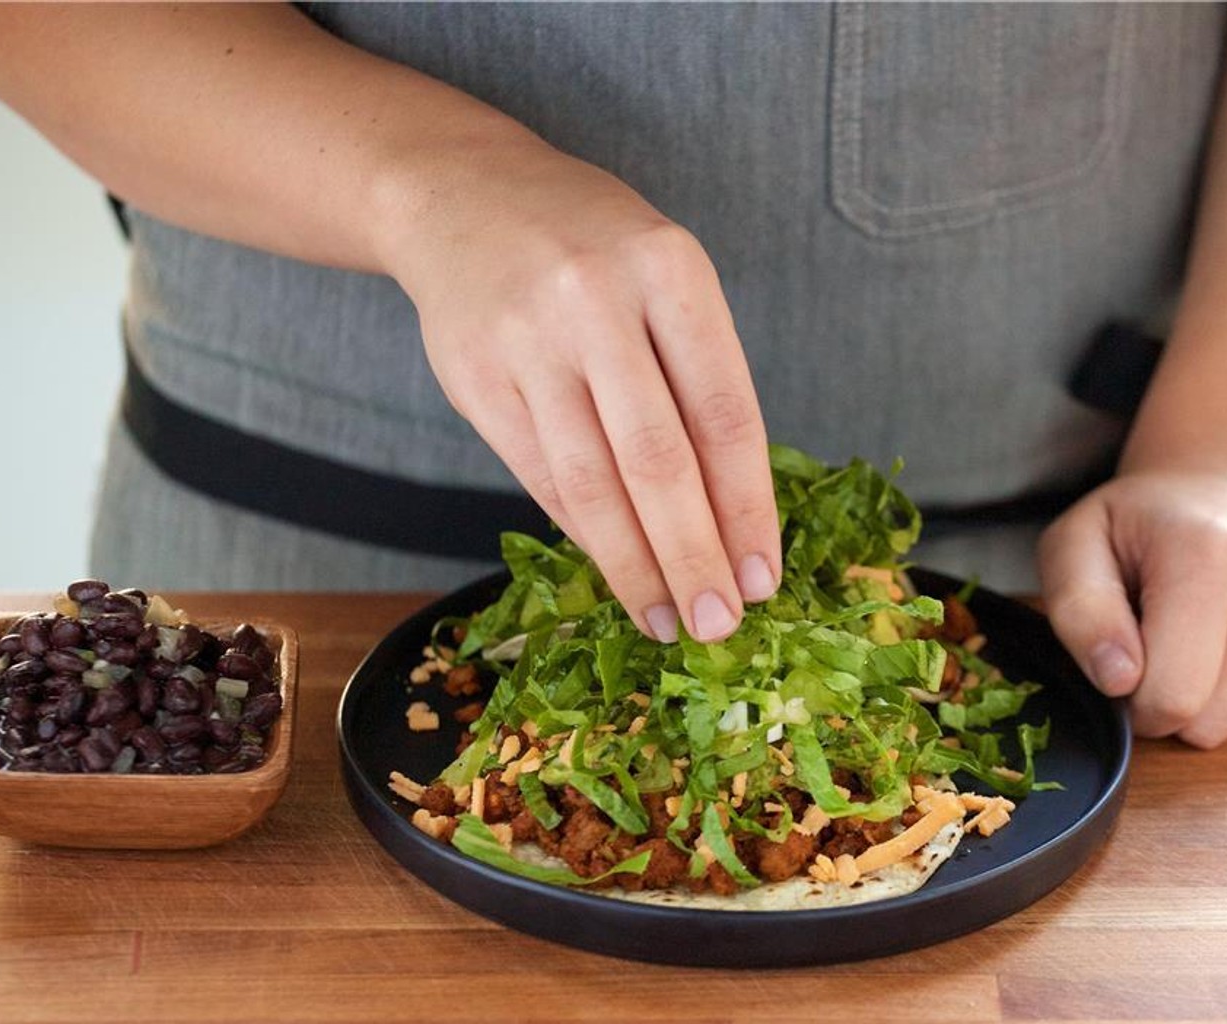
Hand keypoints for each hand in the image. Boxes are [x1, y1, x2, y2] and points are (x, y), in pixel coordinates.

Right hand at [380, 132, 779, 642]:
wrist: (460, 195)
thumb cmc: (592, 247)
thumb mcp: (663, 277)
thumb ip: (696, 377)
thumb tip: (732, 517)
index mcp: (669, 269)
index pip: (724, 413)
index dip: (748, 508)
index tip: (766, 577)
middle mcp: (596, 301)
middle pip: (657, 461)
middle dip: (695, 556)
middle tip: (721, 625)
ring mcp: (527, 340)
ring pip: (591, 482)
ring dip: (635, 566)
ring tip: (669, 621)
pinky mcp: (474, 377)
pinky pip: (538, 476)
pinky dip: (583, 533)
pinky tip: (617, 571)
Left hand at [1037, 470, 1226, 746]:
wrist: (1222, 477)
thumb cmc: (1139, 524)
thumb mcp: (1075, 550)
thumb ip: (1079, 614)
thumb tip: (1118, 679)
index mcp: (1205, 549)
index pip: (1175, 694)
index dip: (1137, 703)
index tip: (1128, 672)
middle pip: (1222, 716)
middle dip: (1180, 705)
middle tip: (1163, 652)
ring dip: (1224, 697)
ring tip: (1206, 637)